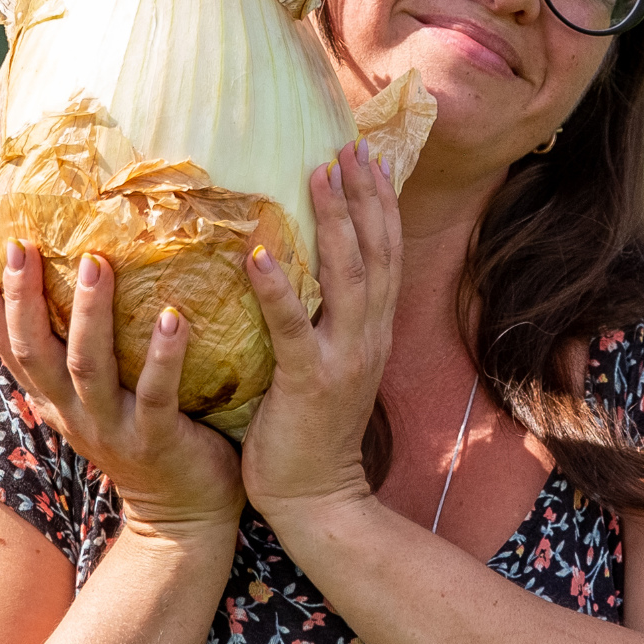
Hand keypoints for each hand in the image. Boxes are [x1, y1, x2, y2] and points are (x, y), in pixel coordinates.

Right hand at [0, 240, 241, 541]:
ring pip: (88, 366)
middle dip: (21, 296)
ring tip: (95, 261)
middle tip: (20, 245)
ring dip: (89, 312)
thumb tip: (79, 268)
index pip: (6, 344)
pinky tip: (174, 318)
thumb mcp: (96, 393)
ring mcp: (111, 427)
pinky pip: (157, 394)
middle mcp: (71, 410)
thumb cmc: (144, 433)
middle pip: (34, 349)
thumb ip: (80, 346)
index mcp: (52, 396)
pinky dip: (163, 356)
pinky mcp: (155, 440)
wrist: (181, 514)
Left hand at [239, 142, 401, 525]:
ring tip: (317, 173)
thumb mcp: (325, 362)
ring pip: (348, 275)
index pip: (385, 252)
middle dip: (364, 194)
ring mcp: (345, 358)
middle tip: (349, 144)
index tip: (364, 154)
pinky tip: (258, 254)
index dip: (378, 201)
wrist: (318, 499)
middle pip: (375, 250)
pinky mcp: (310, 382)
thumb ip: (319, 317)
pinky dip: (277, 288)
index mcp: (373, 329)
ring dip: (334, 221)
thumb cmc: (307, 429)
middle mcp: (369, 335)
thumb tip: (290, 265)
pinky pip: (294, 326)